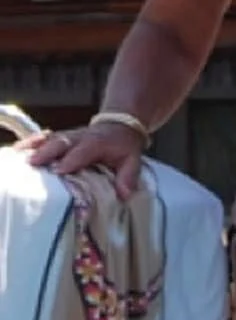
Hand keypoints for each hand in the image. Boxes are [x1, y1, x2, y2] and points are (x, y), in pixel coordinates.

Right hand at [17, 122, 144, 199]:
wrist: (120, 125)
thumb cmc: (124, 146)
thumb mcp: (133, 159)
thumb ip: (128, 176)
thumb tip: (125, 194)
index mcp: (98, 142)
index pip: (84, 151)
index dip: (72, 160)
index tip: (61, 170)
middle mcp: (80, 137)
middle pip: (62, 142)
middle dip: (48, 152)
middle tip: (34, 163)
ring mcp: (69, 136)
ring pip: (51, 139)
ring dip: (36, 147)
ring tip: (21, 156)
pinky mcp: (61, 137)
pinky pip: (45, 139)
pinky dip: (32, 143)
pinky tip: (18, 150)